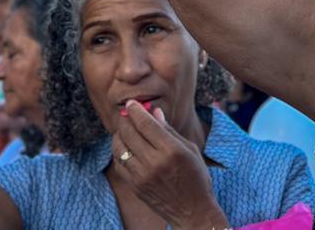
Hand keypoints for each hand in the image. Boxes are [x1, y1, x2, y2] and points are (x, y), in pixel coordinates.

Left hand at [112, 102, 226, 228]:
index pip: (146, 124)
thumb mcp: (190, 149)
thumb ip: (170, 130)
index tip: (131, 103)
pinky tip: (123, 146)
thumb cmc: (196, 177)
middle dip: (126, 120)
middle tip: (126, 113)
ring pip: (120, 148)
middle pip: (131, 133)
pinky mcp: (135, 186)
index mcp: (171, 150)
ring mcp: (142, 176)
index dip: (136, 111)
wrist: (192, 210)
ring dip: (119, 135)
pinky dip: (118, 152)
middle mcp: (154, 162)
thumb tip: (155, 112)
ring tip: (123, 129)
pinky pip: (119, 164)